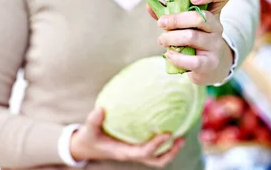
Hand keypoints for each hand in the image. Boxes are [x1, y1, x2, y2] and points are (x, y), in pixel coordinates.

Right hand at [70, 107, 184, 167]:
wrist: (88, 147)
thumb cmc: (90, 138)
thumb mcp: (88, 130)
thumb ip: (94, 121)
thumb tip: (100, 110)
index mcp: (123, 152)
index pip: (143, 153)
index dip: (156, 145)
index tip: (168, 134)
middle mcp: (132, 154)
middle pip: (156, 160)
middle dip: (171, 152)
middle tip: (181, 138)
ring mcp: (136, 152)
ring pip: (158, 158)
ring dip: (171, 150)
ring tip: (182, 136)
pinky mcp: (138, 147)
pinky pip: (155, 150)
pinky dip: (165, 144)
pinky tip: (170, 129)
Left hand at [155, 0, 234, 84]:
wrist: (208, 66)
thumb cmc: (192, 40)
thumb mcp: (185, 23)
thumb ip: (168, 12)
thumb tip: (149, 5)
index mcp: (212, 11)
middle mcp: (217, 26)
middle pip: (200, 17)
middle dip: (176, 19)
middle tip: (161, 23)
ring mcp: (215, 45)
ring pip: (192, 37)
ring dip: (171, 38)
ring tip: (161, 40)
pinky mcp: (210, 63)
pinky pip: (193, 61)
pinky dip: (177, 58)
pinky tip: (169, 55)